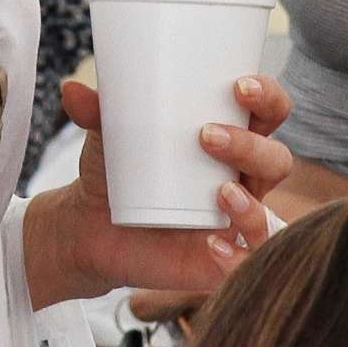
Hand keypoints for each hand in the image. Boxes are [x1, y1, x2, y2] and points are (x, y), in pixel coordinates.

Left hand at [23, 72, 292, 309]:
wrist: (89, 228)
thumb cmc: (114, 172)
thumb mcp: (107, 138)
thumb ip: (96, 112)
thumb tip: (71, 90)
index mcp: (229, 139)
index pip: (268, 112)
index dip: (268, 98)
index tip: (241, 85)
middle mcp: (241, 178)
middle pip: (275, 159)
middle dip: (250, 145)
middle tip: (206, 135)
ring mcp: (235, 221)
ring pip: (267, 211)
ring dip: (250, 201)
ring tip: (218, 191)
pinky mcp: (222, 260)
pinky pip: (248, 260)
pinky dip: (238, 254)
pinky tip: (212, 243)